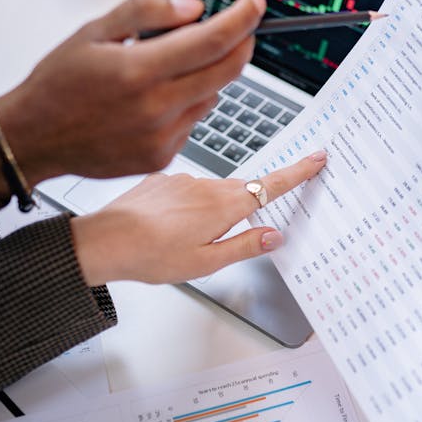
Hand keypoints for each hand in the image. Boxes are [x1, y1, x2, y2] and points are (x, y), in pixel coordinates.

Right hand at [0, 0, 265, 185]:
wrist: (34, 138)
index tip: (255, 5)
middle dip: (241, 45)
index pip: (212, 41)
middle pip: (227, 71)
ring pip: (213, 96)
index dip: (242, 20)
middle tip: (239, 30)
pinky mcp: (162, 156)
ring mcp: (161, 136)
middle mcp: (155, 107)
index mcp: (138, 71)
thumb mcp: (94, 31)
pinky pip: (194, 121)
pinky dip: (189, 103)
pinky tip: (157, 100)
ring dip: (209, 76)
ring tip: (170, 69)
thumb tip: (194, 8)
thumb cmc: (59, 84)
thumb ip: (147, 11)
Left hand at [71, 151, 326, 285]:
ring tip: (183, 241)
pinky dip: (187, 206)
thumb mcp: (206, 262)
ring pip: (212, 191)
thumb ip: (245, 246)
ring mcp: (184, 179)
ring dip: (211, 210)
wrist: (105, 241)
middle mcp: (206, 185)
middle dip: (242, 209)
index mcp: (223, 205)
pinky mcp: (164, 179)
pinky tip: (168, 227)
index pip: (271, 185)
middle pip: (241, 191)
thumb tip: (275, 236)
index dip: (297, 172)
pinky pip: (188, 190)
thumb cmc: (151, 256)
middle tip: (222, 237)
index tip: (317, 158)